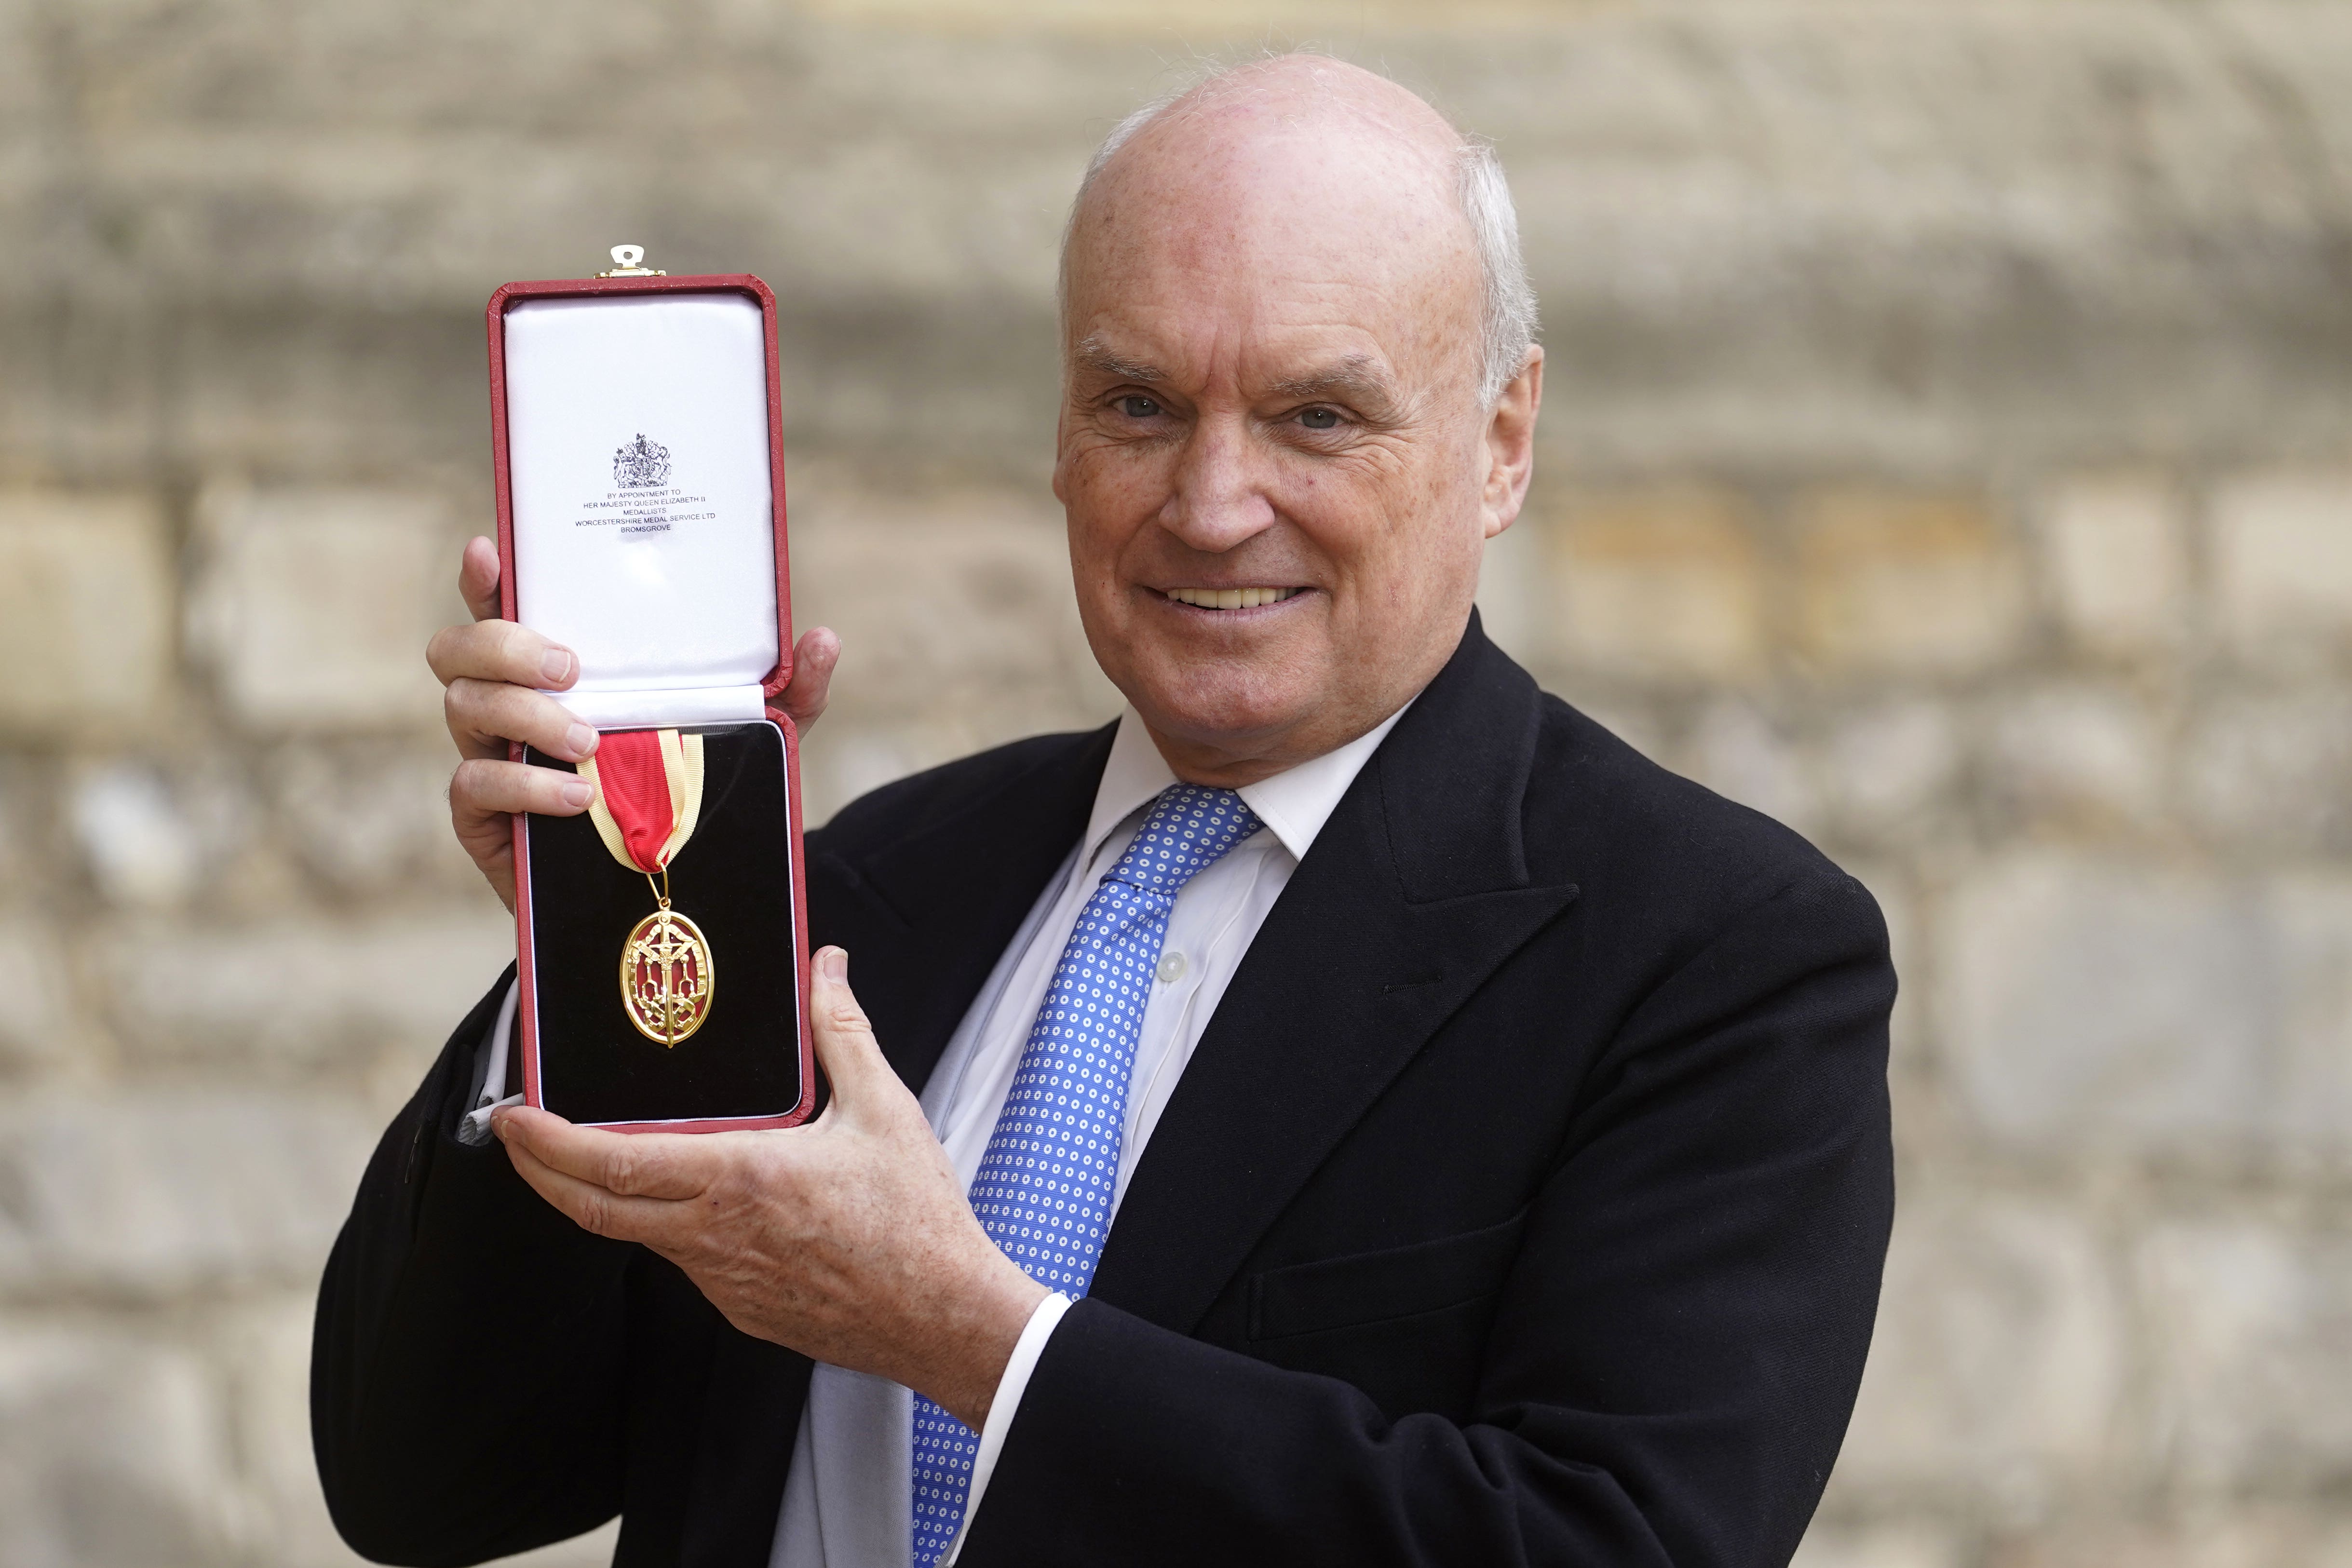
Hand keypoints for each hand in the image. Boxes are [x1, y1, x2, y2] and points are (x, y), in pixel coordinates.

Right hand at [428, 536, 841, 911]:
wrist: (657, 892)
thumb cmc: (688, 790)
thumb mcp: (750, 737)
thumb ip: (787, 690)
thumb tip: (822, 639)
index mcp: (556, 667)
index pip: (503, 607)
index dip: (486, 578)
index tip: (492, 551)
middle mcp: (510, 703)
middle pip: (459, 649)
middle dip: (505, 646)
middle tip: (571, 668)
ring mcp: (489, 757)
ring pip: (463, 706)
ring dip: (524, 715)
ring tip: (589, 741)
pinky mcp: (483, 818)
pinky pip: (475, 787)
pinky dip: (525, 787)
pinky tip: (578, 796)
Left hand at [490, 947, 1047, 1429]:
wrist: (943, 1315)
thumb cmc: (914, 1218)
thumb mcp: (884, 1109)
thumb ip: (841, 1031)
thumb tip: (824, 966)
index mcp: (739, 1177)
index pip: (613, 1164)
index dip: (548, 1143)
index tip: (512, 1117)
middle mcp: (713, 1236)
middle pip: (594, 1208)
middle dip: (539, 1170)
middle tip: (511, 1135)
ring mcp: (722, 1282)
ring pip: (640, 1234)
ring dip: (606, 1195)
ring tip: (598, 1153)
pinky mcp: (740, 1310)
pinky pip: (686, 1260)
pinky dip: (667, 1224)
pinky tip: (690, 1198)